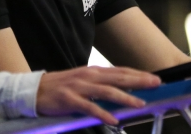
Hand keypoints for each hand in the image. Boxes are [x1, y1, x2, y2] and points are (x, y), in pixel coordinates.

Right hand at [36, 66, 160, 124]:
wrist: (34, 90)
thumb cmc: (61, 87)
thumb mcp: (82, 81)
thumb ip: (100, 84)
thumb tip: (121, 90)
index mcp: (93, 72)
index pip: (120, 71)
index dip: (138, 74)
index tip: (155, 77)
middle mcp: (88, 76)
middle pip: (118, 78)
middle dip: (138, 81)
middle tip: (156, 84)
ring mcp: (79, 87)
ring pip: (107, 91)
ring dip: (125, 98)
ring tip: (140, 104)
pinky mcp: (70, 100)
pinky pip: (89, 108)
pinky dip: (102, 113)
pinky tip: (113, 119)